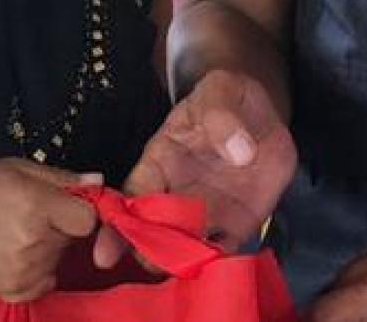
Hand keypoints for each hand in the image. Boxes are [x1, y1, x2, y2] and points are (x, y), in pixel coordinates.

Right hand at [0, 159, 99, 300]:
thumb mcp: (16, 168)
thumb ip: (61, 177)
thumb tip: (97, 181)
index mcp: (37, 206)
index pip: (88, 219)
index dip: (83, 209)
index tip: (70, 203)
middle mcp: (34, 242)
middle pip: (74, 237)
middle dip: (63, 224)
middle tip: (34, 213)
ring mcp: (25, 271)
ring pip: (60, 258)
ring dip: (50, 246)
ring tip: (18, 231)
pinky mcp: (15, 291)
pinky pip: (47, 282)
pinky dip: (39, 270)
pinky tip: (16, 252)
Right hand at [94, 69, 295, 266]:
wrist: (262, 114)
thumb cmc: (228, 98)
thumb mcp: (221, 89)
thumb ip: (221, 113)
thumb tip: (239, 152)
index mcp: (160, 161)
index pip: (132, 196)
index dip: (117, 225)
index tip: (105, 254)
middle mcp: (176, 194)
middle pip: (153, 232)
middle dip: (149, 252)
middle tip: (155, 265)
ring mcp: (207, 213)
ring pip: (185, 249)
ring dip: (183, 265)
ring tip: (187, 272)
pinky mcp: (237, 225)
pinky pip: (225, 252)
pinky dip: (220, 267)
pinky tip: (219, 277)